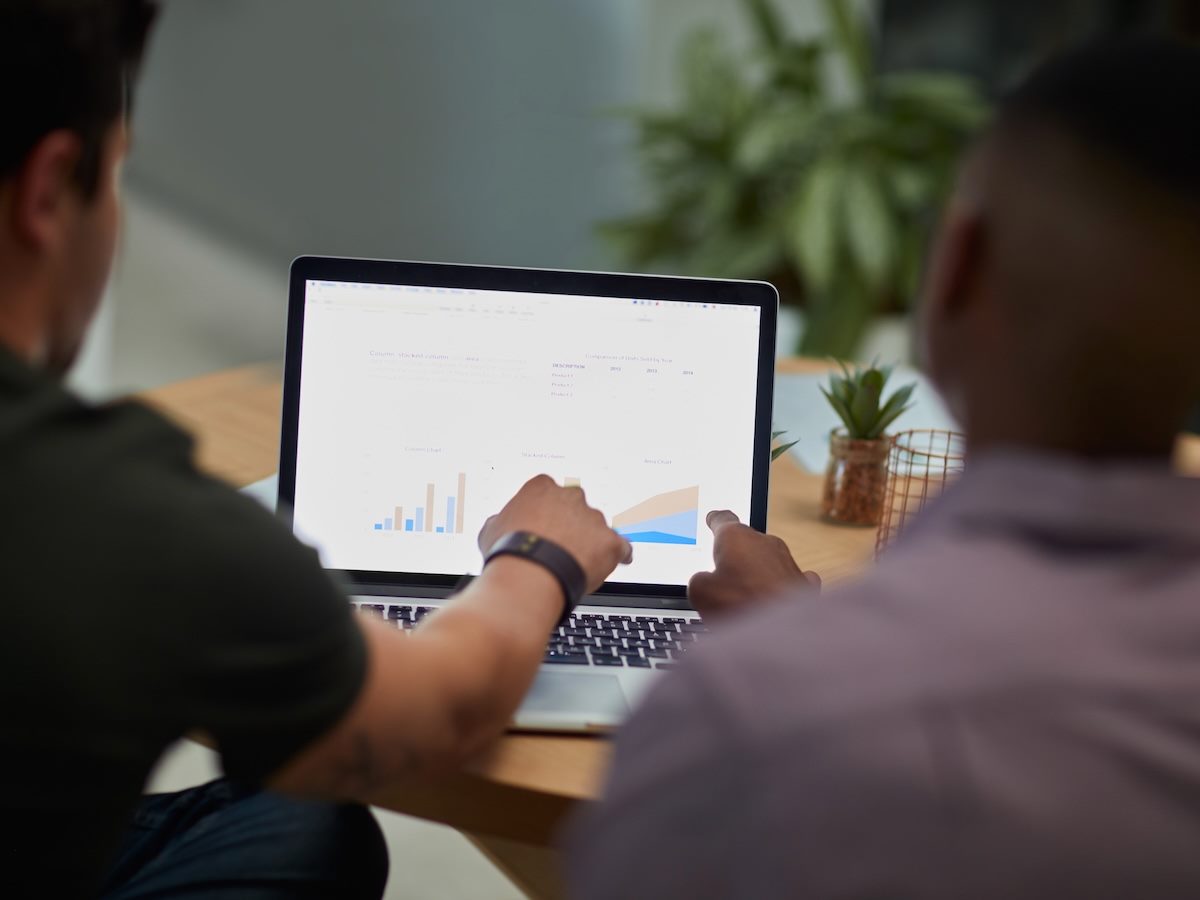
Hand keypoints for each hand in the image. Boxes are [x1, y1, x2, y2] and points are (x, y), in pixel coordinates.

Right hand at [478, 475, 633, 592]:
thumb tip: (500, 524)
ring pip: (597, 528)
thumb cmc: (509, 552)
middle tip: (559, 545)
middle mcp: (571, 497)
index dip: (544, 512)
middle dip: (569, 524)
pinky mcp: (610, 542)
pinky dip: (618, 555)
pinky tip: (616, 561)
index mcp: (541, 487)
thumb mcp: (491, 530)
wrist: (530, 575)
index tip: (542, 525)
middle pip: (575, 508)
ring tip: (577, 564)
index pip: (547, 492)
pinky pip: (621, 547)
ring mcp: (593, 518)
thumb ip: (501, 520)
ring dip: (590, 542)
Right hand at [687, 510, 819, 618]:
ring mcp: (787, 561)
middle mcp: (765, 542)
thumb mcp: (701, 593)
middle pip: (745, 545)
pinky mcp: (803, 582)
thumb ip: (700, 581)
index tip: (713, 518)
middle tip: (723, 584)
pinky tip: (774, 604)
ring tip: (745, 604)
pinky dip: (779, 590)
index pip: (723, 520)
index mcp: (736, 536)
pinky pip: (787, 580)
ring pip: (767, 563)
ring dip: (756, 578)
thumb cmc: (744, 606)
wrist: (785, 632)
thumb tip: (705, 584)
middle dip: (736, 561)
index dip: (715, 521)